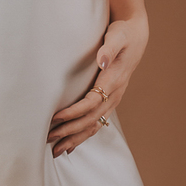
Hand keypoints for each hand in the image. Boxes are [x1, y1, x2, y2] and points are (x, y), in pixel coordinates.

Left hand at [47, 11, 149, 156]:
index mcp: (114, 80)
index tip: (56, 117)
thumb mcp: (117, 36)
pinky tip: (70, 146)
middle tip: (49, 138)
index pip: (92, 101)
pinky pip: (97, 123)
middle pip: (91, 118)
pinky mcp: (110, 101)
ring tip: (55, 151)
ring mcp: (114, 99)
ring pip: (94, 125)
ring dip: (75, 138)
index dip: (74, 111)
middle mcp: (115, 94)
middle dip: (70, 130)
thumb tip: (102, 61)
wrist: (136, 36)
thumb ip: (109, 48)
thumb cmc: (123, 34)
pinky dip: (83, 135)